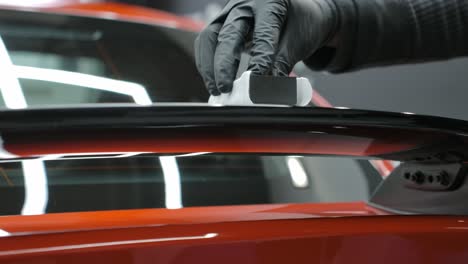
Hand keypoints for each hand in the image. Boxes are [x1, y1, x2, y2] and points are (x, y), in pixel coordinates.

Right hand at [195, 0, 339, 94]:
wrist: (298, 17)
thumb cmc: (298, 26)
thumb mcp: (296, 43)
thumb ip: (280, 64)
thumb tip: (265, 90)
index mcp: (270, 2)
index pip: (263, 33)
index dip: (260, 59)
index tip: (256, 81)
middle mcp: (246, 5)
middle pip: (228, 33)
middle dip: (224, 65)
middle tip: (226, 88)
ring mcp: (230, 13)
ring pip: (210, 37)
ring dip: (210, 66)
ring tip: (217, 88)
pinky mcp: (222, 24)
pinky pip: (207, 42)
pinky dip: (207, 63)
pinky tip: (213, 81)